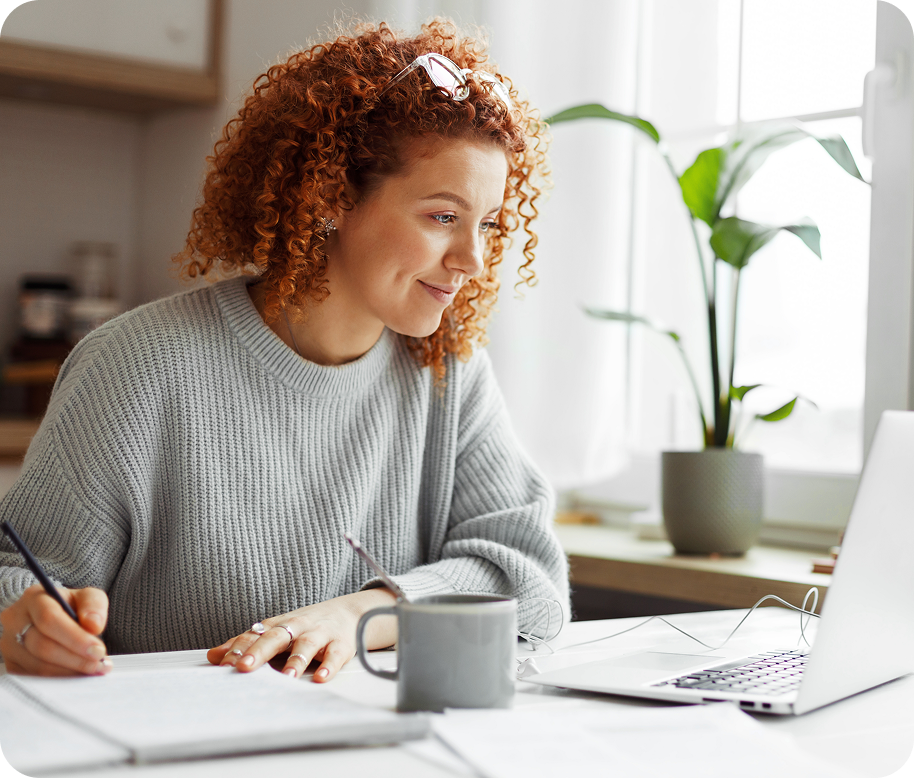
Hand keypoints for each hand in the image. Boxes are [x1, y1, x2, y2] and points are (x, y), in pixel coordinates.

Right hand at [0, 584, 109, 675]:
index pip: (49, 619)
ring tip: (93, 669)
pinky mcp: (11, 663)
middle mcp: (15, 620)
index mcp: (34, 598)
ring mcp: (9, 644)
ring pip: (37, 665)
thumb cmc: (71, 606)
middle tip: (98, 664)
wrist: (52, 617)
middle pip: (42, 646)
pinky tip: (76, 674)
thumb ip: (94, 605)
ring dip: (68, 671)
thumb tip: (94, 625)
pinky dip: (58, 679)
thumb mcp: (87, 597)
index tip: (98, 650)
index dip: (75, 638)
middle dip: (74, 658)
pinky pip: (33, 677)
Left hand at [207, 588, 397, 681]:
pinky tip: (321, 678)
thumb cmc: (306, 626)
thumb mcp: (276, 631)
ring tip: (286, 677)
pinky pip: (335, 655)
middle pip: (277, 636)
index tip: (223, 663)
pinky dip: (329, 666)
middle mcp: (298, 627)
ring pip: (306, 645)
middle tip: (246, 667)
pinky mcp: (341, 644)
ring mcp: (320, 634)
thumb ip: (246, 643)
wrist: (349, 613)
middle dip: (260, 651)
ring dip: (296, 660)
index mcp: (279, 625)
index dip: (239, 648)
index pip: (255, 634)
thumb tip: (213, 655)